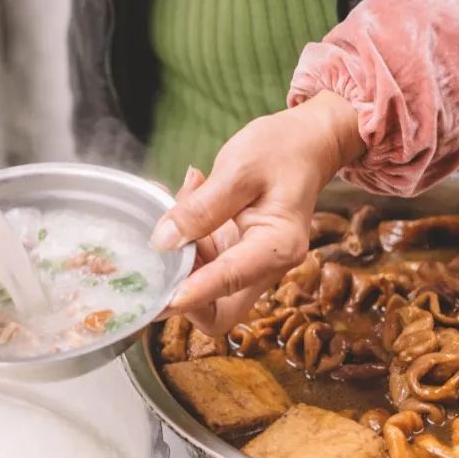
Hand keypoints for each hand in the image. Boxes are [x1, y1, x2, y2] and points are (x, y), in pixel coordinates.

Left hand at [152, 91, 364, 334]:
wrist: (304, 145)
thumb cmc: (282, 151)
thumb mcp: (239, 169)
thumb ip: (201, 207)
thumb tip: (163, 242)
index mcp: (278, 247)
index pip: (231, 281)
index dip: (194, 293)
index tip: (162, 298)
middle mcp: (265, 266)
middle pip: (218, 311)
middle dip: (180, 296)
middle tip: (154, 258)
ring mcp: (246, 264)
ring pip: (201, 289)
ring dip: (176, 257)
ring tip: (180, 197)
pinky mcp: (231, 255)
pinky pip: (198, 263)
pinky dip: (181, 239)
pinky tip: (184, 198)